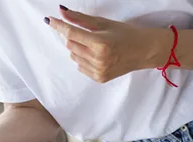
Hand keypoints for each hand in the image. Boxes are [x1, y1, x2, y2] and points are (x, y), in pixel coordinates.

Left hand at [46, 7, 170, 82]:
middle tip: (86, 33)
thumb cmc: (125, 34)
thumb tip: (62, 12)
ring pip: (73, 56)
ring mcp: (98, 71)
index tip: (49, 20)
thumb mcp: (104, 24)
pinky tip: (96, 56)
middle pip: (70, 45)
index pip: (72, 33)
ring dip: (78, 48)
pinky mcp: (98, 78)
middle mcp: (98, 59)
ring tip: (94, 45)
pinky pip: (80, 67)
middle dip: (73, 37)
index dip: (59, 26)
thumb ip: (81, 19)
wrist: (143, 51)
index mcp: (100, 43)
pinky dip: (83, 59)